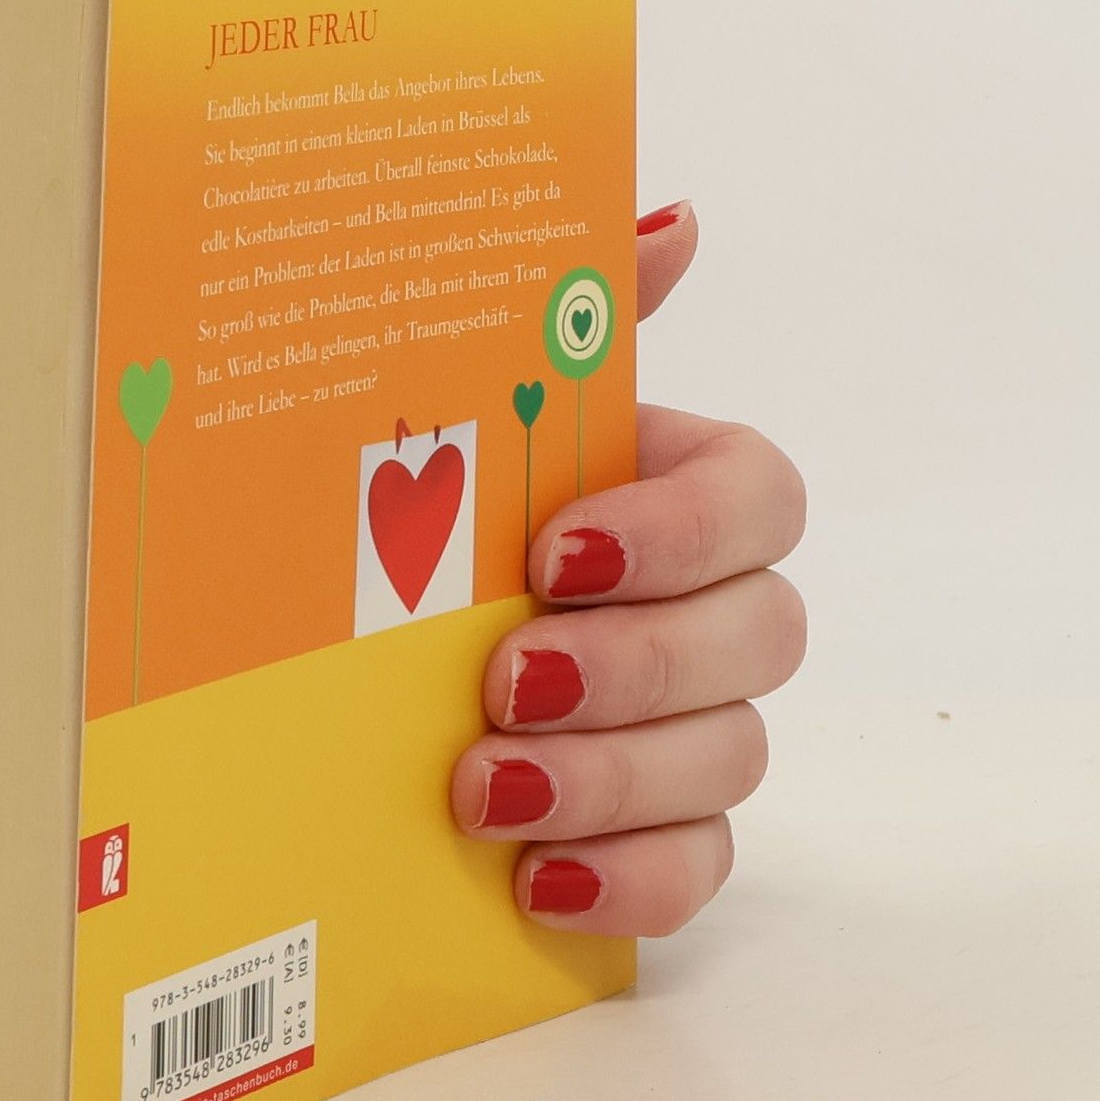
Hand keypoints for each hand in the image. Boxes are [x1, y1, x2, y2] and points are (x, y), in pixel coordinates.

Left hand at [451, 204, 806, 934]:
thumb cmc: (417, 504)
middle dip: (638, 666)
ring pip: (733, 759)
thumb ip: (573, 314)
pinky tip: (536, 877)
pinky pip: (696, 869)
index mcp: (667, 491)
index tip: (558, 553)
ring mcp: (685, 726)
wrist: (337, 637)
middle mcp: (701, 608)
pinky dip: (631, 881)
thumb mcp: (467, 402)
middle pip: (762, 638)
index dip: (683, 531)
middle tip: (503, 681)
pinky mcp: (649, 831)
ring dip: (615, 777)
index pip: (760, 497)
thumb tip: (675, 219)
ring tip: (483, 789)